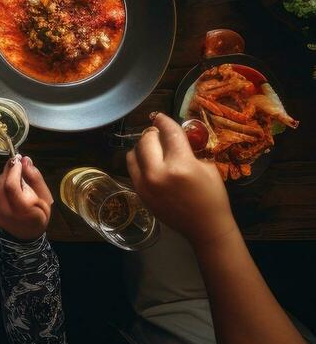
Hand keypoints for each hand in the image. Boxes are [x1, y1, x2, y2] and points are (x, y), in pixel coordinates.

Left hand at [0, 155, 52, 240]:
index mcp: (22, 210)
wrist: (26, 234)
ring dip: (6, 177)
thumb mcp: (45, 197)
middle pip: (2, 182)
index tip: (18, 159)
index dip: (12, 169)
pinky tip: (11, 189)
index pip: (10, 185)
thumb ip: (35, 178)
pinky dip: (2, 184)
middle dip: (10, 170)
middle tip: (18, 164)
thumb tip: (25, 160)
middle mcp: (4, 210)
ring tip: (17, 179)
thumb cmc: (39, 215)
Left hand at [127, 112, 236, 249]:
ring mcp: (145, 184)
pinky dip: (138, 160)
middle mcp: (159, 172)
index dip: (164, 120)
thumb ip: (190, 149)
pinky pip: (131, 167)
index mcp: (181, 165)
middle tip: (160, 134)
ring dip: (144, 146)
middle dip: (154, 133)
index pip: (168, 132)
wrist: (205, 228)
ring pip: (134, 152)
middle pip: (147, 139)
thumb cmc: (212, 197)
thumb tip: (175, 135)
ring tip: (154, 148)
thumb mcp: (208, 167)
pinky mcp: (139, 192)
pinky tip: (149, 162)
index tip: (160, 116)